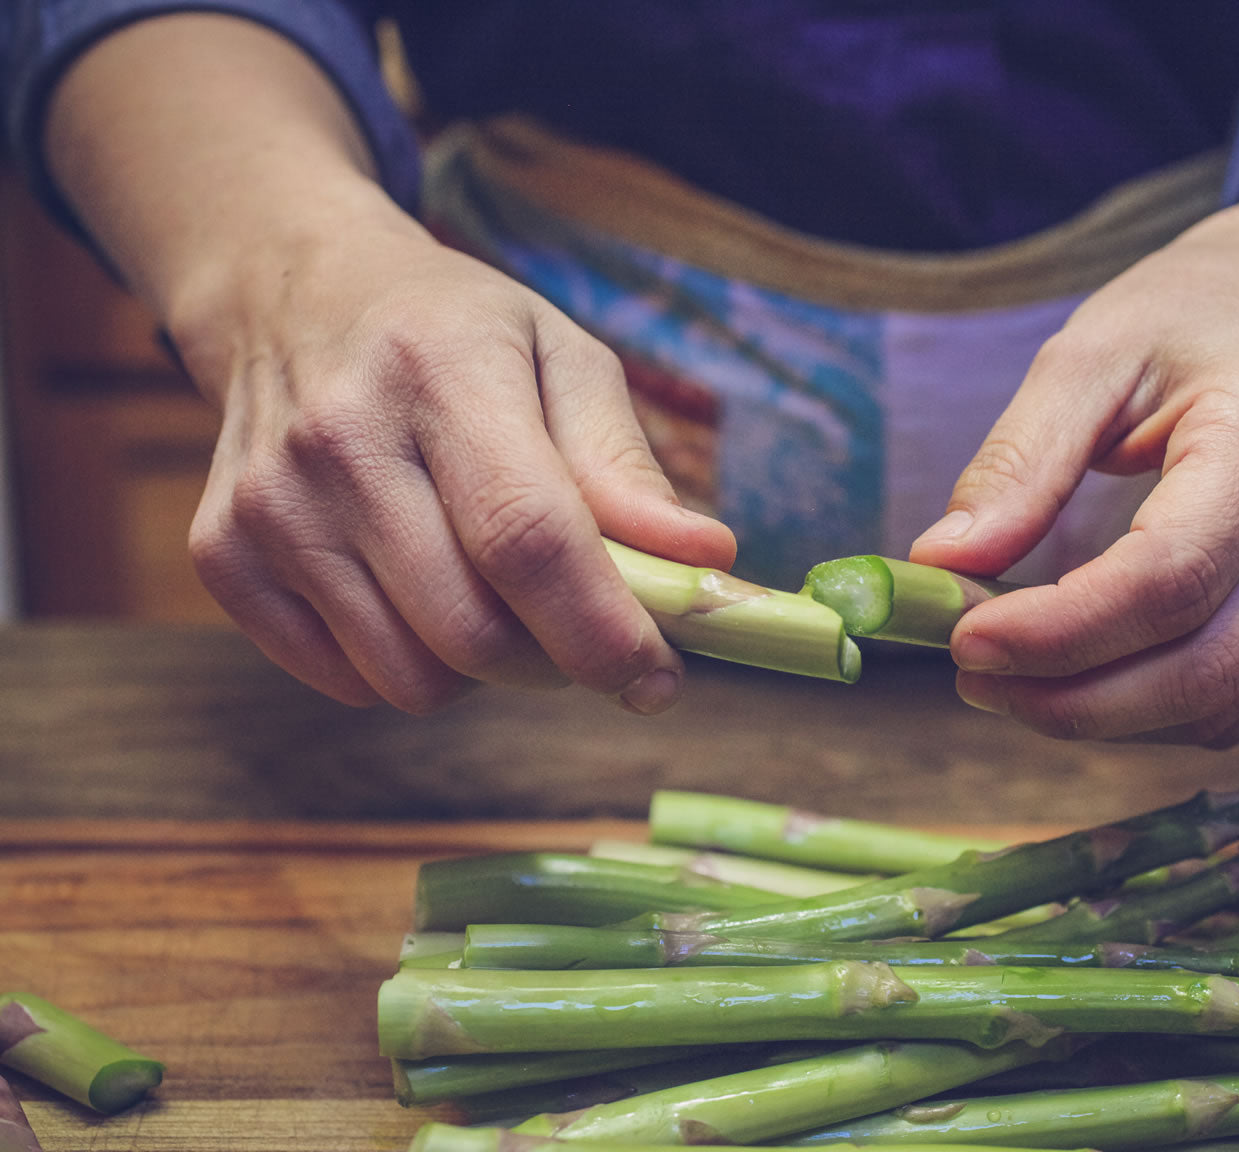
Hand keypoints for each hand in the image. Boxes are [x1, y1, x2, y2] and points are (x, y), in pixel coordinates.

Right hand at [175, 207, 734, 713]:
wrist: (293, 294)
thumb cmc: (457, 333)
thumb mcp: (563, 360)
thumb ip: (627, 468)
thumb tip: (704, 563)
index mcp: (442, 371)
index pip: (527, 538)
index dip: (603, 630)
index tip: (659, 679)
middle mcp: (340, 438)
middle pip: (470, 629)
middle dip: (557, 663)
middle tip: (587, 632)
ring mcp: (269, 503)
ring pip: (408, 676)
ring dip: (482, 670)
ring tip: (496, 596)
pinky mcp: (223, 554)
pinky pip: (344, 680)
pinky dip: (405, 667)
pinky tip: (419, 595)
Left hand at [911, 111, 1238, 745]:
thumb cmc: (1190, 324)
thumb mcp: (1089, 355)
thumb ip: (1019, 460)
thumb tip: (942, 564)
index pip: (1171, 576)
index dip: (1061, 630)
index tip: (962, 638)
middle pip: (1200, 668)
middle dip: (1067, 695)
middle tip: (968, 670)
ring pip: (1216, 708)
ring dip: (1097, 714)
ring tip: (1008, 670)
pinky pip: (1233, 708)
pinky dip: (1143, 713)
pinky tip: (1078, 672)